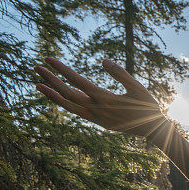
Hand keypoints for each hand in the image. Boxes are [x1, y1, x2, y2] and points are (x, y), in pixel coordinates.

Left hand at [34, 57, 168, 137]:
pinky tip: (58, 96)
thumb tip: (104, 60)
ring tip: (38, 84)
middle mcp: (97, 110)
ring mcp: (96, 118)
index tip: (48, 59)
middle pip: (68, 93)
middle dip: (50, 80)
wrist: (152, 130)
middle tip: (36, 67)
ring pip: (69, 106)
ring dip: (52, 95)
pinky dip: (64, 103)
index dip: (61, 69)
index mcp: (105, 99)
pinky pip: (76, 112)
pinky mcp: (98, 122)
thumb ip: (121, 74)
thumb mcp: (138, 88)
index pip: (77, 81)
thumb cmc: (147, 107)